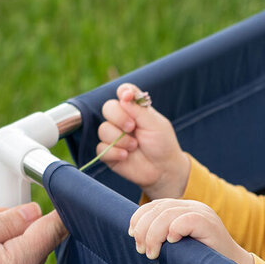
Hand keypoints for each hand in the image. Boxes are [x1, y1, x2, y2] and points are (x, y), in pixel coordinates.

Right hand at [96, 83, 189, 197]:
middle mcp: (122, 121)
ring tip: (134, 146)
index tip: (126, 97)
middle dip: (119, 117)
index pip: (123, 93)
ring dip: (120, 139)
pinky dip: (113, 152)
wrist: (164, 170)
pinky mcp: (109, 153)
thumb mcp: (155, 124)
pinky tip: (126, 156)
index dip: (123, 92)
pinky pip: (100, 148)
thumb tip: (124, 95)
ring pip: (103, 129)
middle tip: (132, 127)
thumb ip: (139, 109)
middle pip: (108, 108)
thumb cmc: (163, 145)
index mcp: (135, 110)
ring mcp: (114, 137)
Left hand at [129, 199, 253, 263]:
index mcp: (184, 208)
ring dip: (154, 235)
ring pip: (168, 215)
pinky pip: (186, 220)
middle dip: (144, 229)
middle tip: (141, 249)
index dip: (139, 218)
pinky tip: (171, 243)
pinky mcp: (210, 224)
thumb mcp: (180, 244)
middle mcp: (193, 206)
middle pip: (158, 209)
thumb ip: (164, 234)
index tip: (132, 235)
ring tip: (152, 253)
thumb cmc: (203, 260)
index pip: (155, 205)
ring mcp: (202, 213)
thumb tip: (136, 236)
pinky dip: (175, 230)